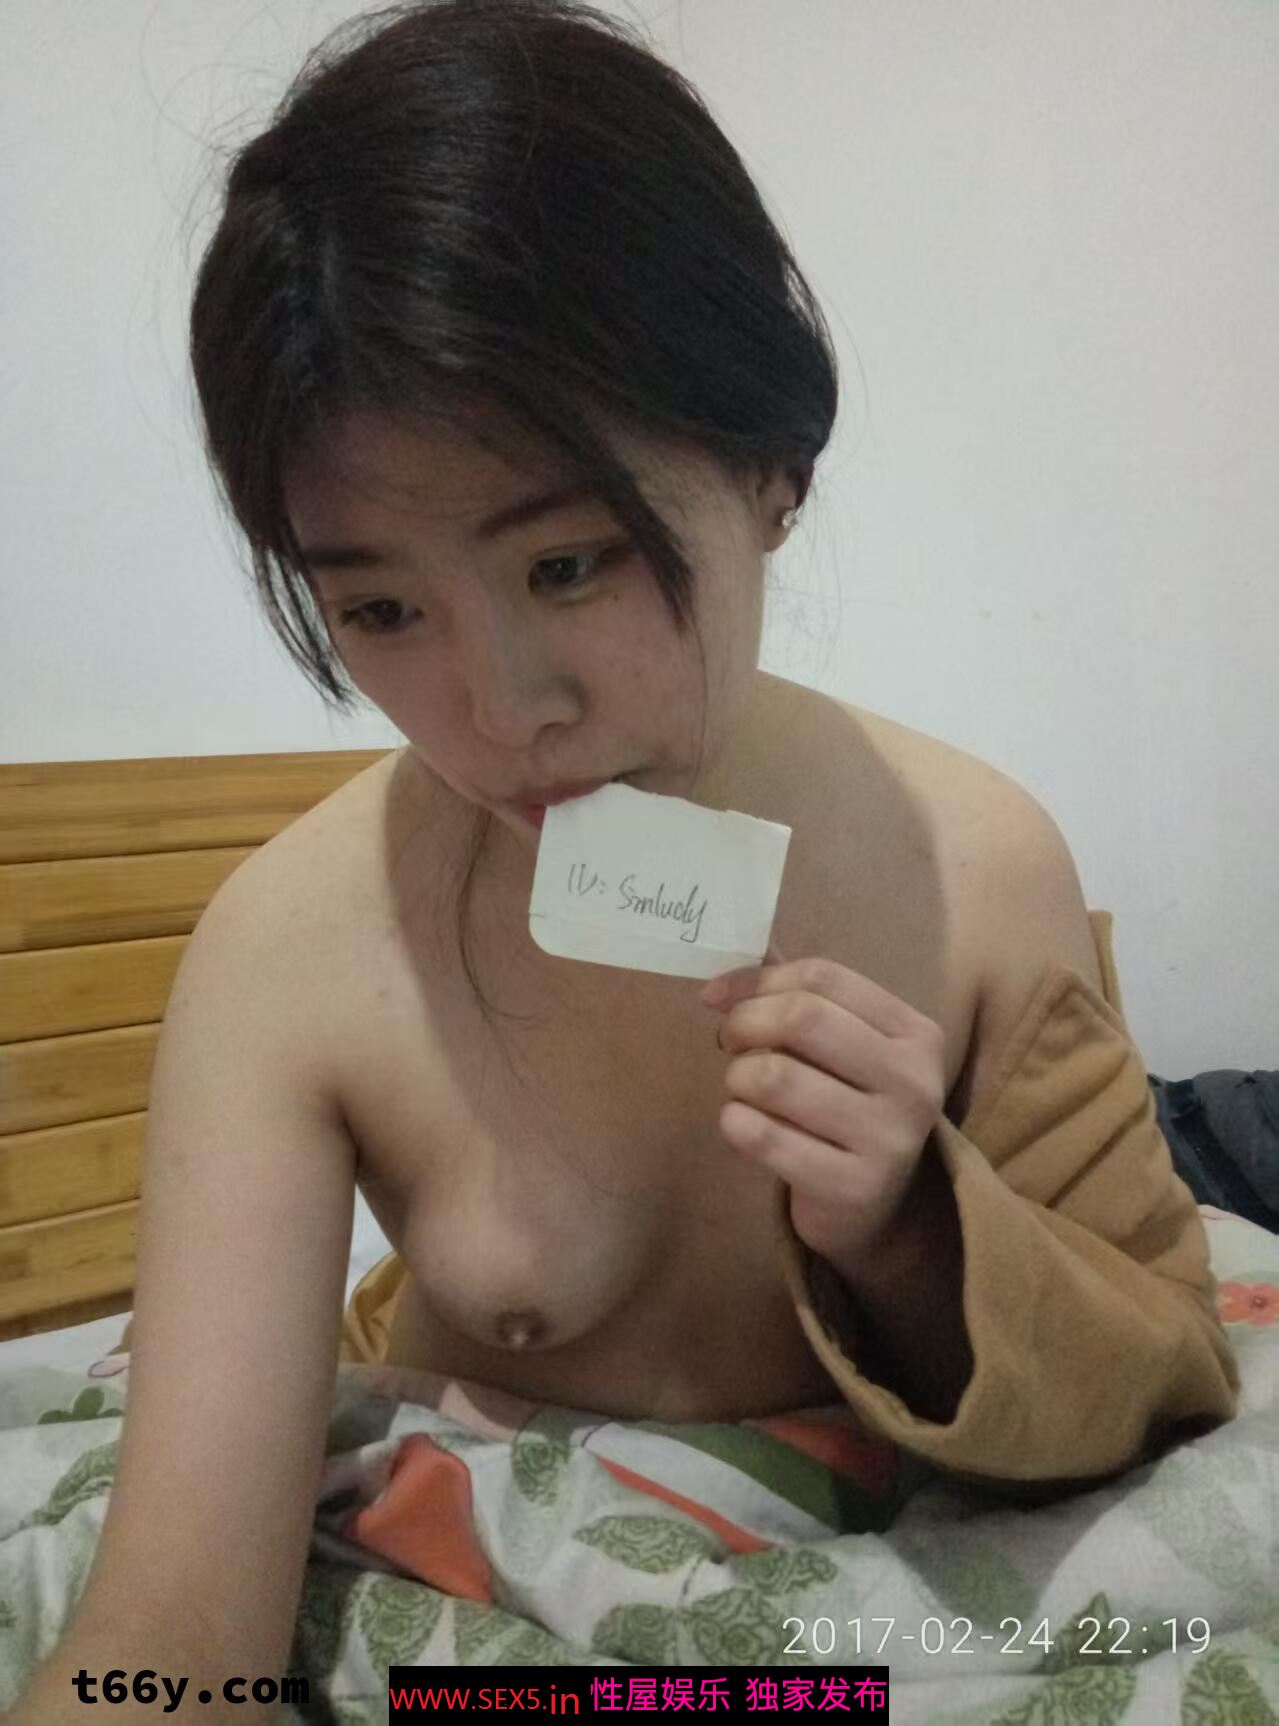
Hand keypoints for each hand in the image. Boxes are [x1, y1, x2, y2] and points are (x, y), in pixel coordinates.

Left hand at [700, 940, 948, 1271]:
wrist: (877, 1208)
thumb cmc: (849, 1108)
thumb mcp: (845, 1049)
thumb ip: (798, 1002)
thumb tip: (723, 977)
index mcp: (916, 1033)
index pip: (824, 977)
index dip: (758, 980)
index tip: (717, 997)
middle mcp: (913, 1082)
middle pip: (803, 1019)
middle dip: (745, 1023)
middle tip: (729, 1043)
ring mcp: (889, 1138)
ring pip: (776, 1076)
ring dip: (738, 1077)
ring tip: (742, 1088)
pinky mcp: (853, 1186)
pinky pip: (764, 1136)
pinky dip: (735, 1123)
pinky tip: (741, 1125)